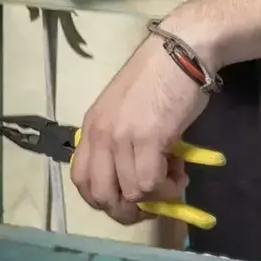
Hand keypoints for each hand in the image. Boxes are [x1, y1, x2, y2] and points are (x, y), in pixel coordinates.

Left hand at [69, 30, 209, 224]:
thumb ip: (122, 142)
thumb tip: (136, 180)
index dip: (103, 198)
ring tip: (173, 176)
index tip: (127, 198)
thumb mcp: (126, 110)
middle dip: (127, 209)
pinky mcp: (148, 138)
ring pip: (131, 193)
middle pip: (101, 195)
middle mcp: (100, 134)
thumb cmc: (158, 76)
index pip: (81, 179)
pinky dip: (168, 189)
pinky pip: (151, 184)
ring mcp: (122, 136)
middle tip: (151, 200)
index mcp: (92, 127)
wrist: (180, 50)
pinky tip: (180, 173)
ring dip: (156, 195)